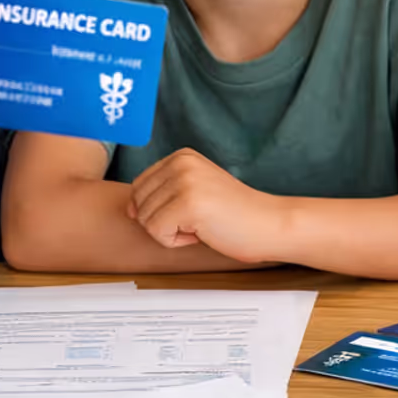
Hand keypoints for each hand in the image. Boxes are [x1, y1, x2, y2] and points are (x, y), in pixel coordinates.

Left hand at [128, 149, 288, 263]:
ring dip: (172, 233)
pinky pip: (158, 233)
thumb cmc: (234, 215)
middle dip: (164, 222)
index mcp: (181, 155)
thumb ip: (162, 194)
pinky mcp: (188, 203)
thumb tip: (129, 209)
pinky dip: (177, 242)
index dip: (160, 210)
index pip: (139, 188)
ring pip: (146, 221)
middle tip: (199, 220)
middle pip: (139, 205)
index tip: (194, 210)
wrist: (269, 224)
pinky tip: (204, 232)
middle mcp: (181, 162)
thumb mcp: (194, 192)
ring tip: (204, 224)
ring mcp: (184, 181)